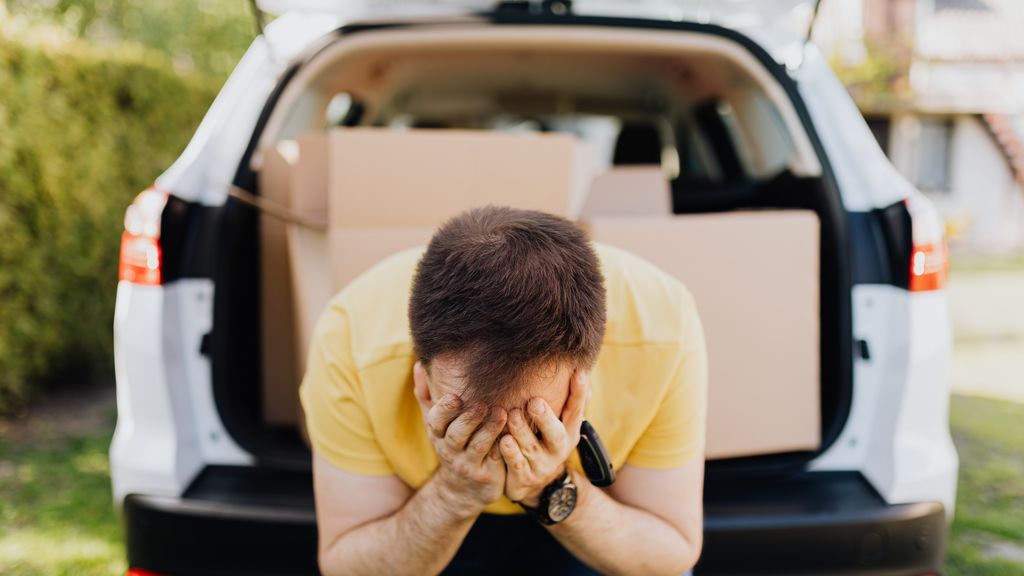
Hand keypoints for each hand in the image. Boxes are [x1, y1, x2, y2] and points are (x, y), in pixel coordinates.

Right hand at [413, 362, 507, 517]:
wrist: (463, 490)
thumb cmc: (452, 445)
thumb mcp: (436, 424)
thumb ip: (427, 394)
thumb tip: (418, 364)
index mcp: (437, 434)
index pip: (435, 422)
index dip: (444, 410)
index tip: (454, 396)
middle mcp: (449, 450)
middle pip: (455, 435)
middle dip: (469, 419)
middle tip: (483, 403)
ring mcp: (468, 464)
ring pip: (478, 447)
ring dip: (489, 430)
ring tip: (502, 413)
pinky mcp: (487, 475)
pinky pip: (496, 460)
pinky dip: (504, 446)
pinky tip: (514, 431)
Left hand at [500, 370, 588, 506]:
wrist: (533, 483)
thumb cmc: (544, 441)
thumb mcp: (560, 424)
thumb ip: (568, 401)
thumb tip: (582, 371)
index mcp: (569, 431)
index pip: (576, 409)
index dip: (578, 392)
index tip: (578, 373)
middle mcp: (558, 448)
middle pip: (555, 433)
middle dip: (545, 418)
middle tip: (534, 401)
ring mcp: (542, 464)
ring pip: (531, 447)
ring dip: (522, 431)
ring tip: (512, 415)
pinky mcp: (525, 477)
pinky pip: (516, 465)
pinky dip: (510, 453)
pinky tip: (503, 440)